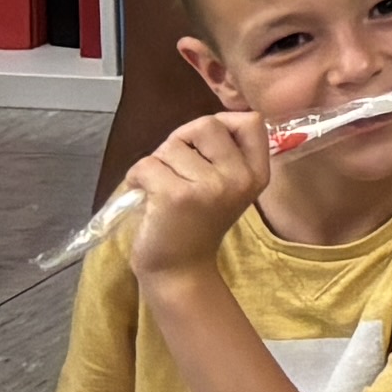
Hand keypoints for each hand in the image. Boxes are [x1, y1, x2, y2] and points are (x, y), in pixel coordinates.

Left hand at [122, 110, 274, 278]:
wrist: (180, 271)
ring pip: (171, 145)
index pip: (251, 121)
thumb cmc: (197, 224)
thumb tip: (201, 124)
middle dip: (181, 139)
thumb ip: (225, 155)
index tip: (204, 146)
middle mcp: (239, 178)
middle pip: (207, 124)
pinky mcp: (176, 195)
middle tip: (174, 167)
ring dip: (157, 163)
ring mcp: (210, 187)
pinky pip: (147, 164)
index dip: (223, 123)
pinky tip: (142, 194)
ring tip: (160, 188)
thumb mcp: (227, 188)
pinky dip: (136, 177)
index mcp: (256, 174)